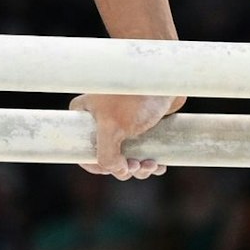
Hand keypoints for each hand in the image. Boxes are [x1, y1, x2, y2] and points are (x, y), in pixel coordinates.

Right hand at [71, 92, 185, 179]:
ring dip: (139, 168)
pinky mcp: (144, 126)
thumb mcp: (111, 127)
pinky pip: (143, 151)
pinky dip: (150, 162)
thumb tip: (120, 172)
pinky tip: (159, 165)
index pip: (83, 150)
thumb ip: (106, 156)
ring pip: (127, 157)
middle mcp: (102, 121)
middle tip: (137, 166)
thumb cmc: (135, 95)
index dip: (97, 167)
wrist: (166, 77)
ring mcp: (124, 124)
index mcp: (85, 116)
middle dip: (124, 168)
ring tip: (150, 165)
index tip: (113, 169)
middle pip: (108, 157)